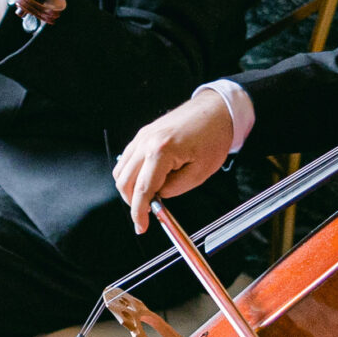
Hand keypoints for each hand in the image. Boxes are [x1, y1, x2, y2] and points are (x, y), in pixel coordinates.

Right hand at [113, 90, 235, 232]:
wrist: (216, 110)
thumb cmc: (213, 137)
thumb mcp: (200, 172)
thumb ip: (174, 188)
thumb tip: (157, 197)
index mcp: (161, 151)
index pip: (142, 189)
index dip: (139, 212)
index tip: (140, 226)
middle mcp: (146, 142)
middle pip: (124, 181)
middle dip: (132, 202)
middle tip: (146, 213)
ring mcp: (142, 136)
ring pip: (121, 170)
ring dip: (129, 188)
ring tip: (148, 196)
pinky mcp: (143, 134)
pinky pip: (127, 159)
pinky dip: (131, 174)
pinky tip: (146, 180)